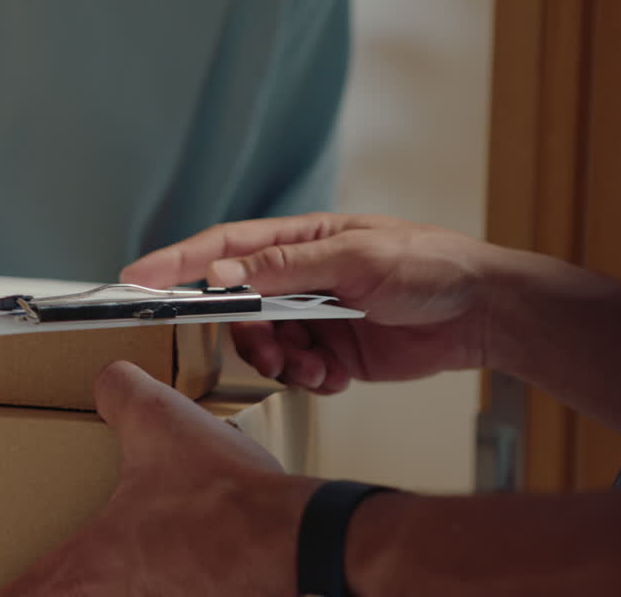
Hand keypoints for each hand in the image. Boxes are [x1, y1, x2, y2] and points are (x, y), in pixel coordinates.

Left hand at [0, 361, 316, 595]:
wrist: (296, 539)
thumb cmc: (227, 499)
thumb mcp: (159, 421)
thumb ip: (120, 393)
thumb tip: (107, 380)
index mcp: (91, 565)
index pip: (22, 596)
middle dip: (48, 592)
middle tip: (35, 581)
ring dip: (102, 591)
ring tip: (105, 575)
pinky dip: (157, 590)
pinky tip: (169, 574)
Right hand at [120, 213, 496, 392]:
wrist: (484, 315)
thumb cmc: (431, 265)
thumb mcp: (356, 259)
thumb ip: (286, 267)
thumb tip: (224, 271)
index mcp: (299, 240)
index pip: (222, 248)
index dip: (176, 262)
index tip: (136, 277)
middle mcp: (299, 278)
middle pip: (237, 307)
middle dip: (245, 334)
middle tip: (268, 349)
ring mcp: (314, 317)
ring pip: (262, 346)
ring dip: (279, 363)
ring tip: (313, 367)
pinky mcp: (332, 354)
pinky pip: (295, 372)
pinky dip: (307, 381)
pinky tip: (335, 377)